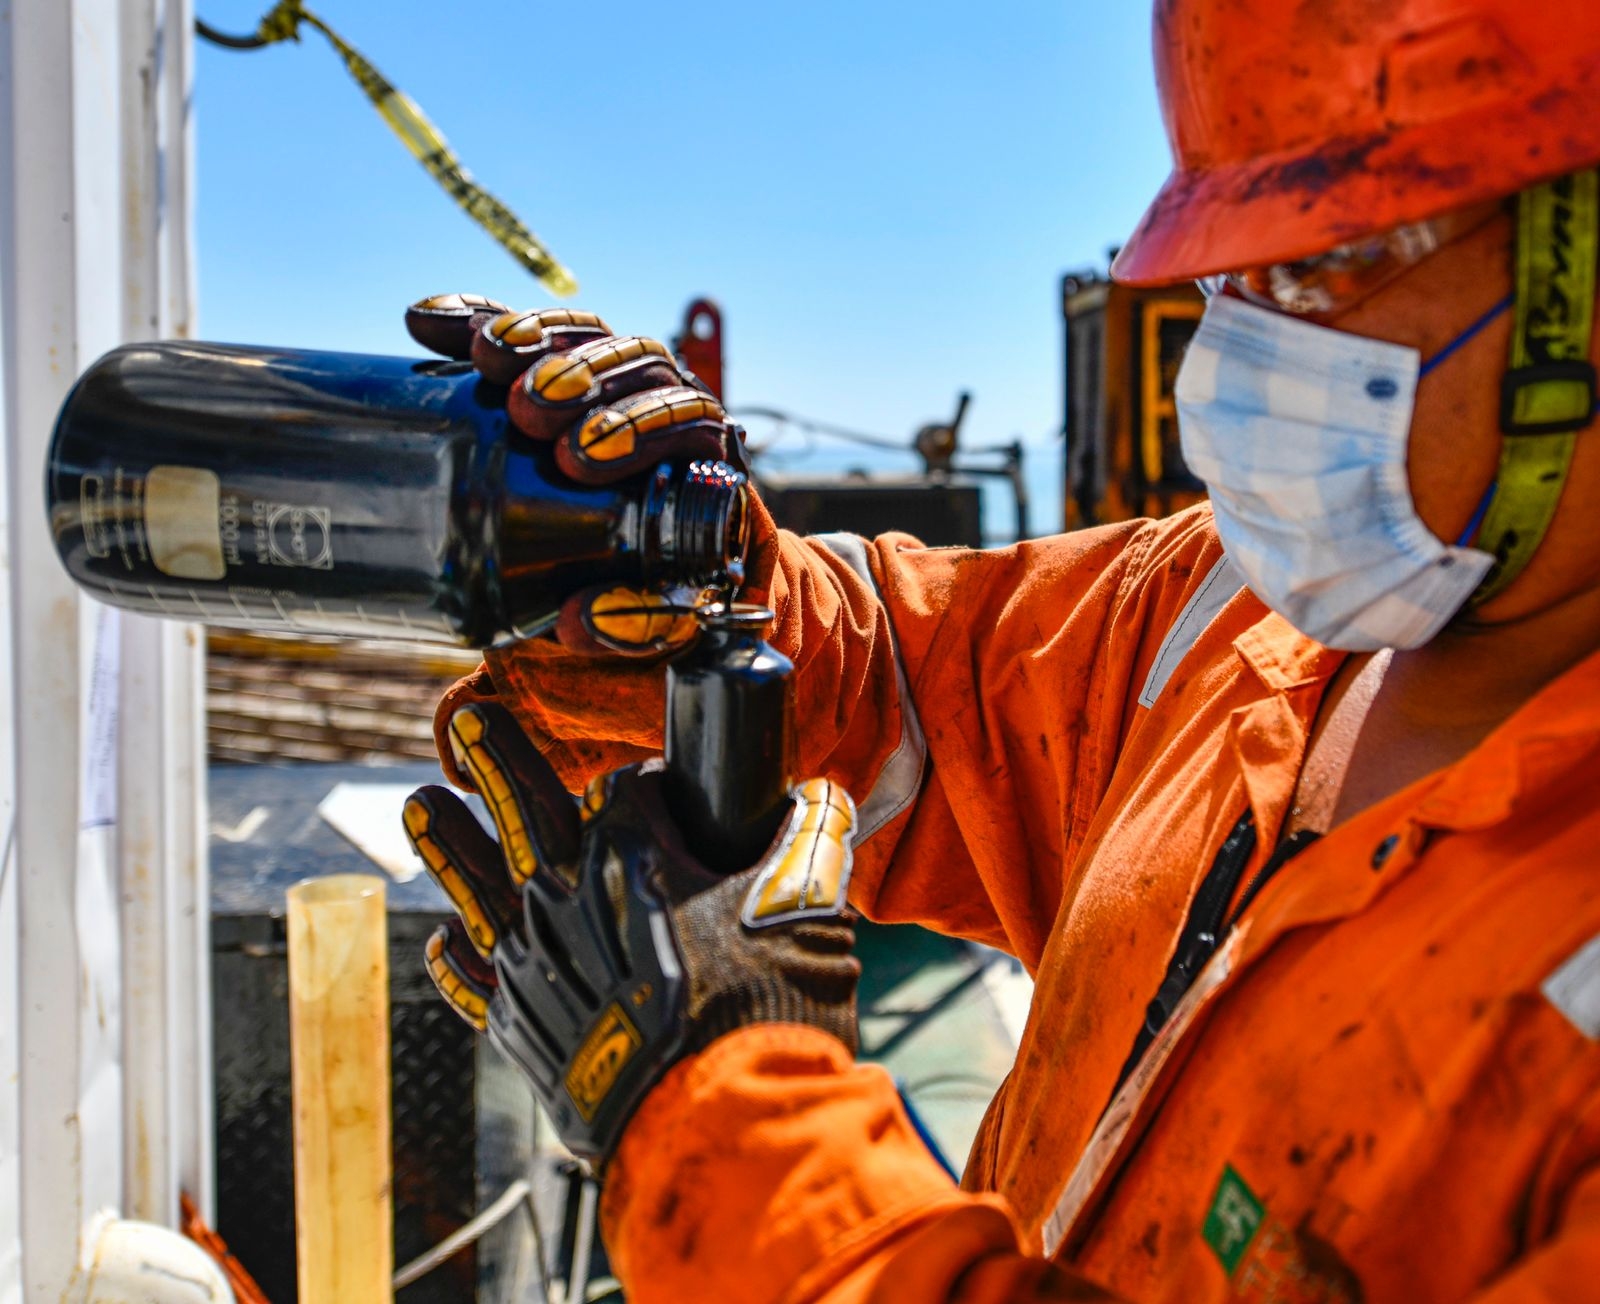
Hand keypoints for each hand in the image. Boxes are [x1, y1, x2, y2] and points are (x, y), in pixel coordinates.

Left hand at [403, 700, 860, 1162]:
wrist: (710, 1122)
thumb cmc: (760, 1005)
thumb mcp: (806, 908)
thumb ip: (813, 841)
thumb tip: (822, 796)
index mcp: (633, 853)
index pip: (624, 790)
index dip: (642, 782)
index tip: (656, 786)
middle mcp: (566, 895)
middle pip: (526, 811)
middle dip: (499, 760)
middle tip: (472, 719)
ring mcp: (535, 962)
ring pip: (479, 888)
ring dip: (449, 843)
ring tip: (420, 804)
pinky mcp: (523, 1027)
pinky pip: (478, 985)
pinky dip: (460, 964)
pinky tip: (448, 942)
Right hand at [405, 292, 757, 656]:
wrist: (593, 572)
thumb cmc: (636, 590)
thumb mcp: (648, 618)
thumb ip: (634, 627)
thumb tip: (585, 619)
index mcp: (695, 455)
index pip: (689, 418)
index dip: (641, 427)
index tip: (578, 460)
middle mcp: (656, 401)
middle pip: (639, 362)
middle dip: (584, 379)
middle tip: (529, 411)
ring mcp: (598, 375)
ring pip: (584, 333)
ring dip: (536, 336)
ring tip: (486, 359)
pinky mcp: (540, 363)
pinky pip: (511, 329)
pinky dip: (469, 318)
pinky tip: (422, 325)